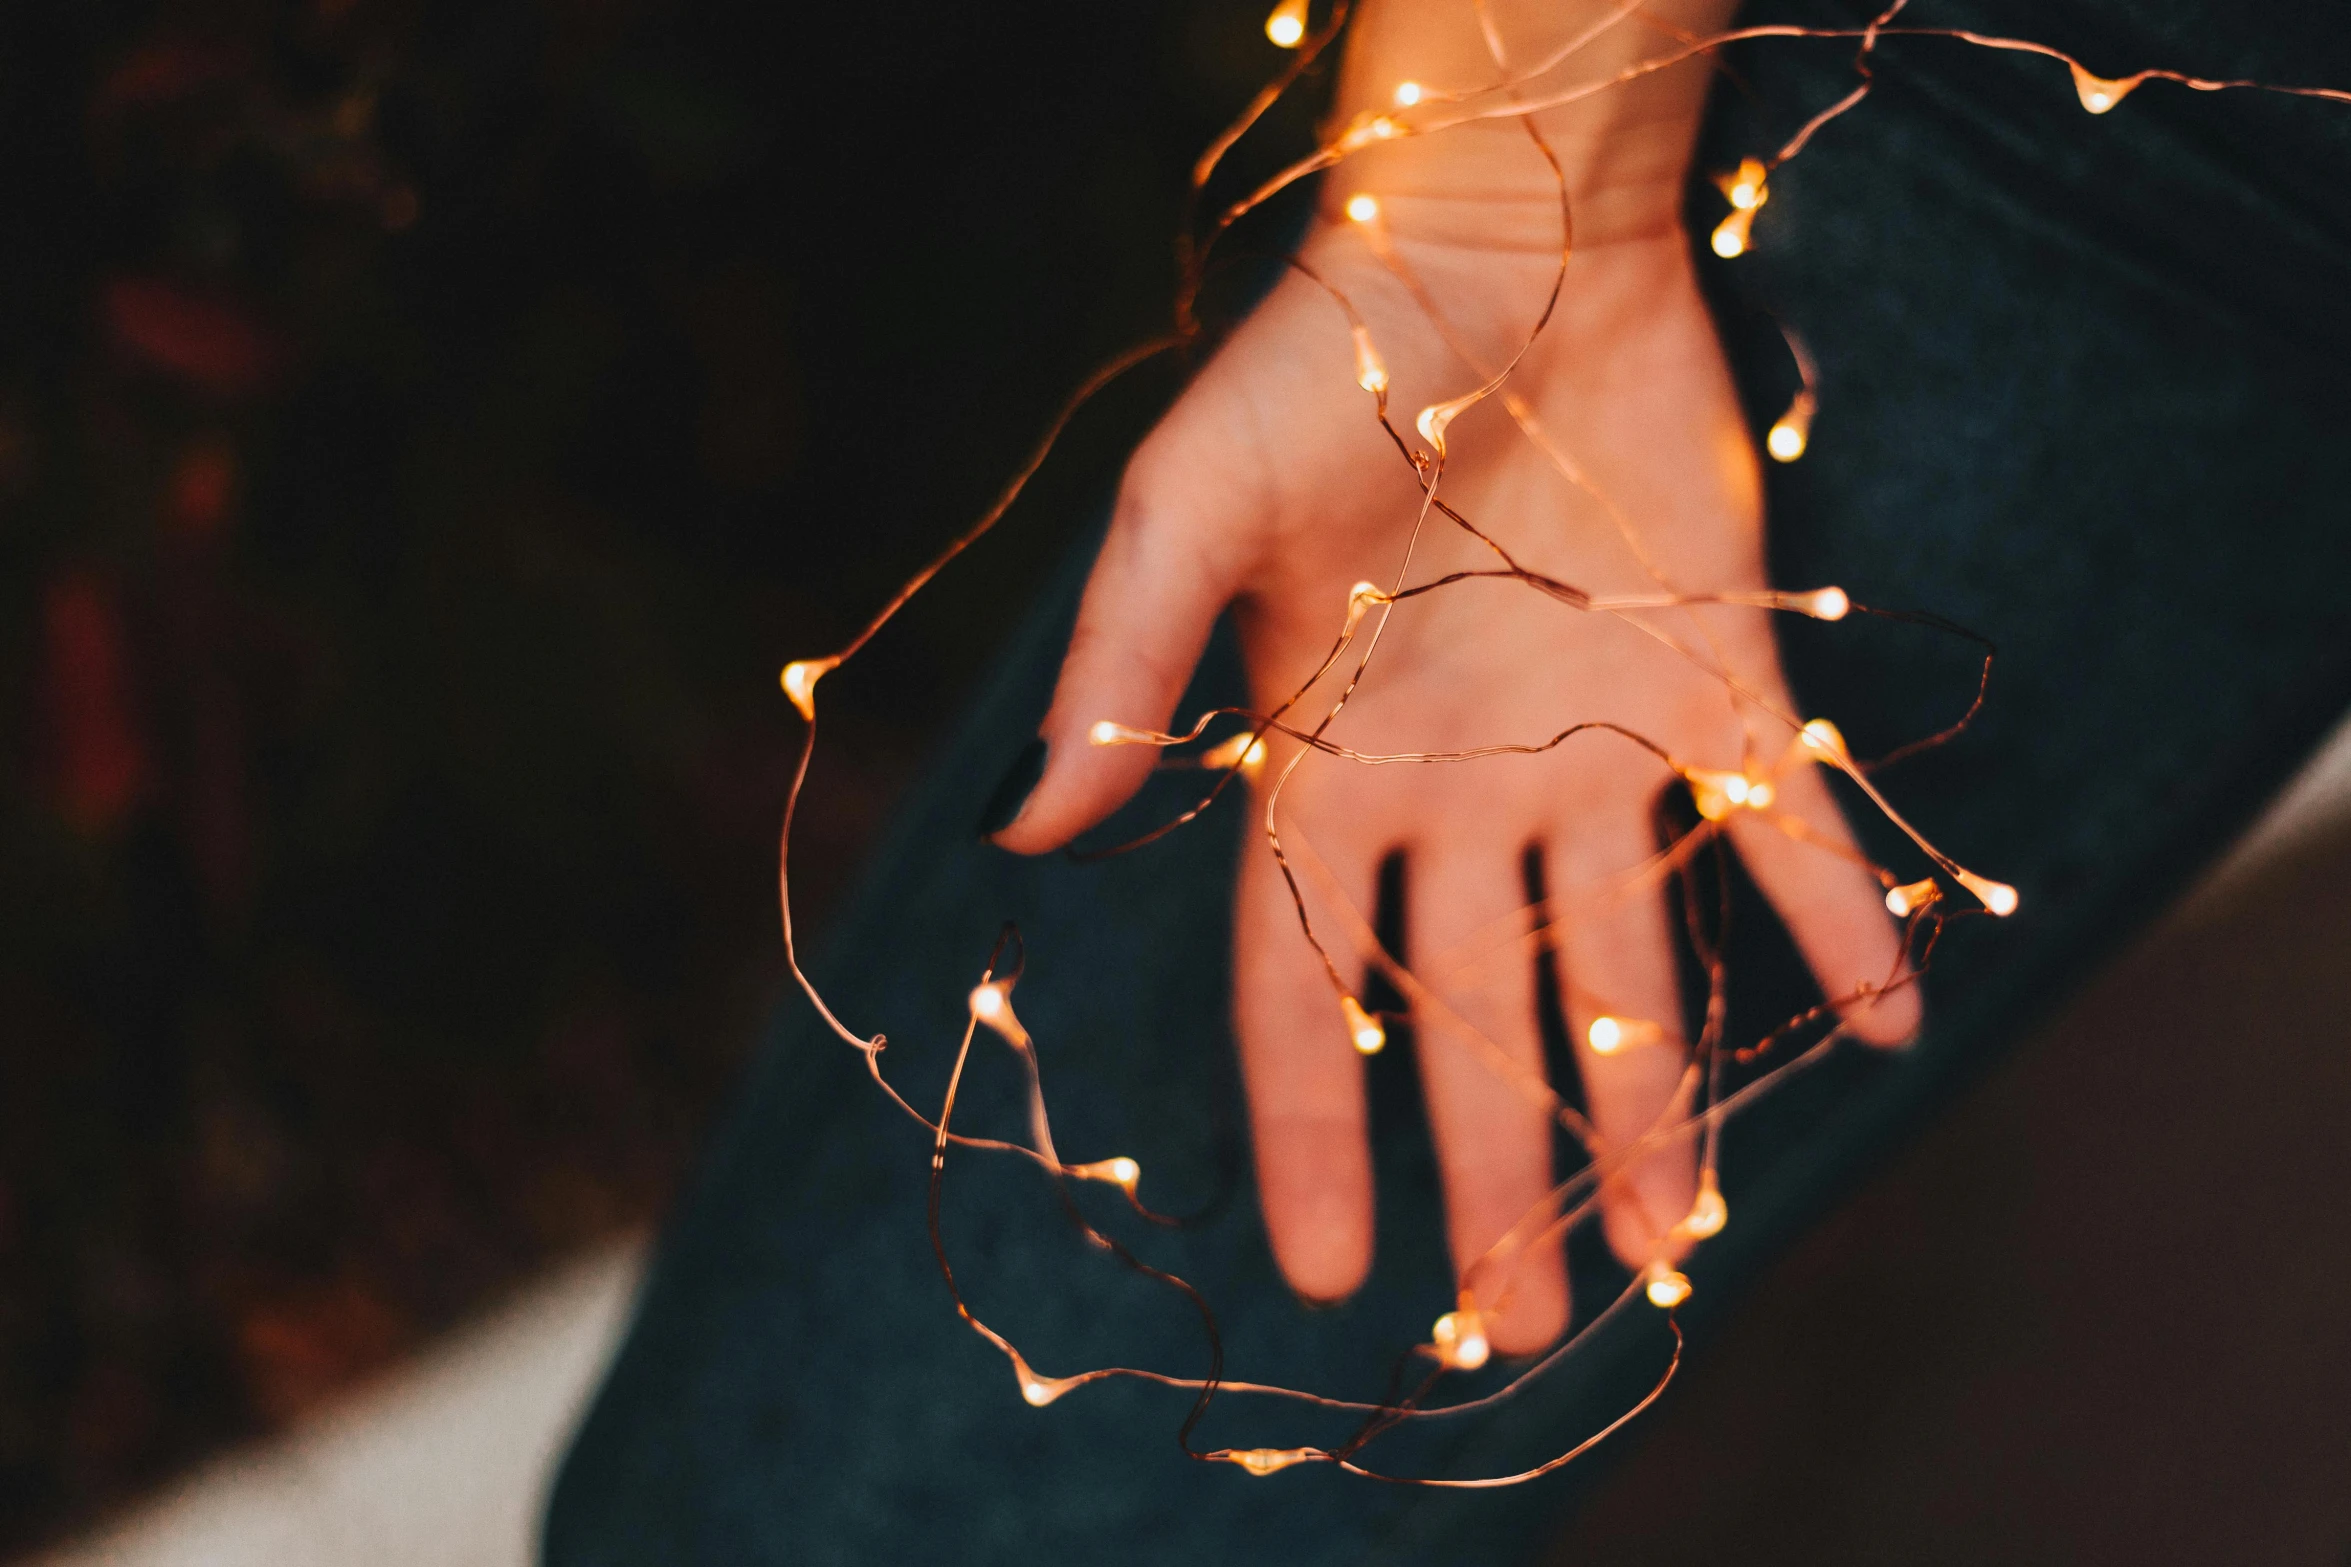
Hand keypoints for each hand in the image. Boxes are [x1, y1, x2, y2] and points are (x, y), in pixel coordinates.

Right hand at [991, 2, 1916, 1353]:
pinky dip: (1839, 917)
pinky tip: (1890, 1020)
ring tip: (1671, 1258)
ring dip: (1655, 1105)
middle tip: (1514, 1327)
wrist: (1502, 251)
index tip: (1329, 1271)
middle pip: (1476, 1018)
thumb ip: (1120, 674)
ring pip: (1625, 965)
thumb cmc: (1322, 371)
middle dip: (1493, 1171)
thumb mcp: (1186, 514)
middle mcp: (1459, 793)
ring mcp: (1593, 751)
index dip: (1316, 1131)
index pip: (1309, 990)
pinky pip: (1782, 829)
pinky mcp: (1716, 685)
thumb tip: (1023, 831)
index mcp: (1326, 772)